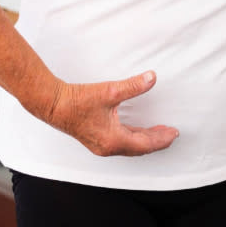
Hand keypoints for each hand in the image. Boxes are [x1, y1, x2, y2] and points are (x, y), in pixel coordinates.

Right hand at [41, 71, 178, 157]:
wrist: (52, 104)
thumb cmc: (77, 101)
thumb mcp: (109, 91)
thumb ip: (133, 86)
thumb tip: (151, 78)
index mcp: (114, 140)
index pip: (146, 143)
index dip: (162, 138)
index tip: (174, 132)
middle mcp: (108, 147)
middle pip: (139, 148)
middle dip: (156, 140)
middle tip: (170, 133)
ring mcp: (100, 145)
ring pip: (129, 147)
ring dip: (144, 140)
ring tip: (156, 131)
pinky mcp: (94, 139)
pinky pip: (120, 143)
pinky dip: (132, 138)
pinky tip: (134, 129)